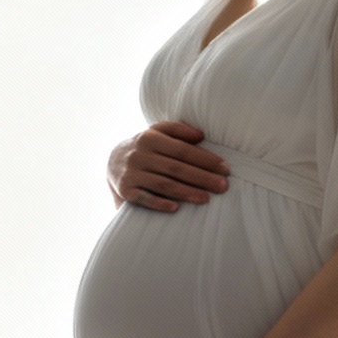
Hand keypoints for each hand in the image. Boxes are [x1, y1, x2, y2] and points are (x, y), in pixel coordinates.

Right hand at [109, 121, 229, 211]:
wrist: (113, 162)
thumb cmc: (146, 148)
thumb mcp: (157, 133)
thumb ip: (178, 130)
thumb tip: (201, 135)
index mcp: (150, 138)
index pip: (183, 150)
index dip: (205, 159)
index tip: (225, 169)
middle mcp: (139, 154)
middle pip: (176, 168)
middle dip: (202, 177)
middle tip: (223, 186)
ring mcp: (131, 173)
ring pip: (163, 183)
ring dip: (186, 191)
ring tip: (206, 198)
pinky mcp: (125, 190)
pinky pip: (144, 198)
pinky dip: (159, 203)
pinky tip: (176, 208)